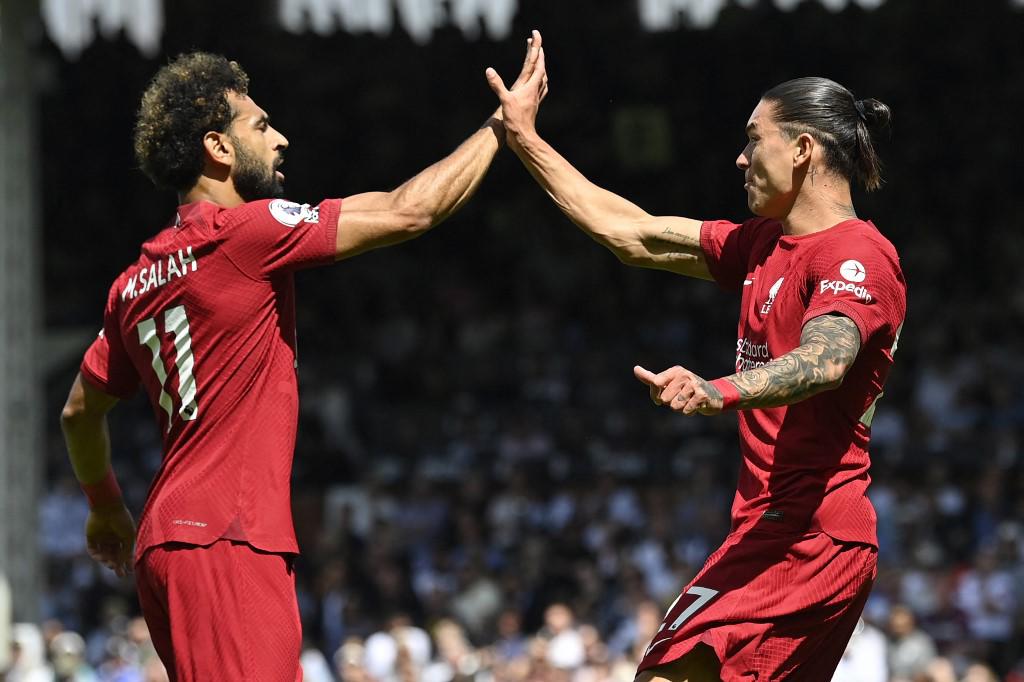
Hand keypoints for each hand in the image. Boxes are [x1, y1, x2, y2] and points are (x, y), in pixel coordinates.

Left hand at [85, 503, 135, 576]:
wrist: (107, 507)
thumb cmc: (122, 520)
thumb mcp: (128, 536)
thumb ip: (128, 550)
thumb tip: (127, 564)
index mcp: (122, 536)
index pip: (124, 552)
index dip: (127, 562)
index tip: (130, 571)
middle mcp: (111, 538)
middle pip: (114, 555)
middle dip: (117, 565)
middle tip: (120, 575)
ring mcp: (101, 538)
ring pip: (104, 554)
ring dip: (108, 561)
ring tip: (112, 566)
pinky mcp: (91, 537)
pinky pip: (93, 550)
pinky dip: (97, 556)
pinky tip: (102, 558)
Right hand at [486, 30, 547, 146]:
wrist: (523, 139)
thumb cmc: (515, 121)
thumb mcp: (504, 101)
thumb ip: (497, 85)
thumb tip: (489, 71)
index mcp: (530, 88)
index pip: (538, 66)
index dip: (538, 52)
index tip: (538, 40)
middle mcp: (535, 92)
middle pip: (542, 71)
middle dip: (540, 57)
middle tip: (538, 47)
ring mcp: (535, 100)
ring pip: (542, 82)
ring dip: (541, 71)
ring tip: (539, 65)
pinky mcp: (532, 107)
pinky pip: (538, 92)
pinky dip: (538, 85)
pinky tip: (534, 87)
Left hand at [634, 365, 723, 415]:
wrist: (713, 396)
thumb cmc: (686, 390)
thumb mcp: (669, 383)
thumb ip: (651, 378)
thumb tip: (635, 369)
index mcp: (675, 371)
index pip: (655, 383)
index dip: (655, 395)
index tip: (660, 397)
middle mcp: (685, 375)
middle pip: (664, 398)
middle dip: (671, 403)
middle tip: (682, 398)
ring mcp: (694, 384)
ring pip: (675, 406)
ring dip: (680, 409)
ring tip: (689, 402)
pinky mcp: (702, 395)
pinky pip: (685, 411)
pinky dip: (689, 412)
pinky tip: (696, 406)